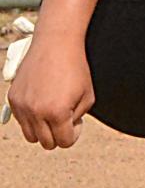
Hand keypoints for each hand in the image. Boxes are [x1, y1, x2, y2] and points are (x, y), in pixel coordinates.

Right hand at [6, 30, 93, 149]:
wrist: (56, 44)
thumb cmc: (76, 69)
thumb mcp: (88, 96)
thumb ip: (77, 118)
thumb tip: (65, 131)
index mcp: (57, 113)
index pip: (64, 142)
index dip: (73, 134)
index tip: (76, 120)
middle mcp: (36, 112)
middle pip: (46, 143)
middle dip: (58, 134)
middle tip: (66, 117)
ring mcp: (22, 106)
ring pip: (31, 136)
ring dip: (43, 129)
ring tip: (53, 113)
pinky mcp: (13, 99)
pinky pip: (21, 120)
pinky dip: (32, 117)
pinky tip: (43, 102)